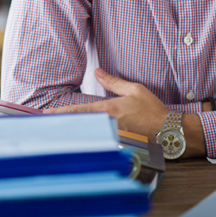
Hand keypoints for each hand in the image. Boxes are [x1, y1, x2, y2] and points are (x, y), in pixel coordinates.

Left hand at [44, 68, 167, 137]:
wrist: (169, 131)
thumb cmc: (153, 110)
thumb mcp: (134, 89)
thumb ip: (113, 82)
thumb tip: (98, 71)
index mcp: (109, 109)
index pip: (80, 110)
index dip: (61, 112)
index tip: (47, 114)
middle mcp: (108, 124)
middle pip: (79, 125)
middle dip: (62, 124)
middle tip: (45, 123)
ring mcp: (112, 137)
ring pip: (88, 134)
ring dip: (73, 132)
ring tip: (57, 130)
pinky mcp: (118, 145)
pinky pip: (99, 141)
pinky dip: (88, 140)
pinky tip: (80, 139)